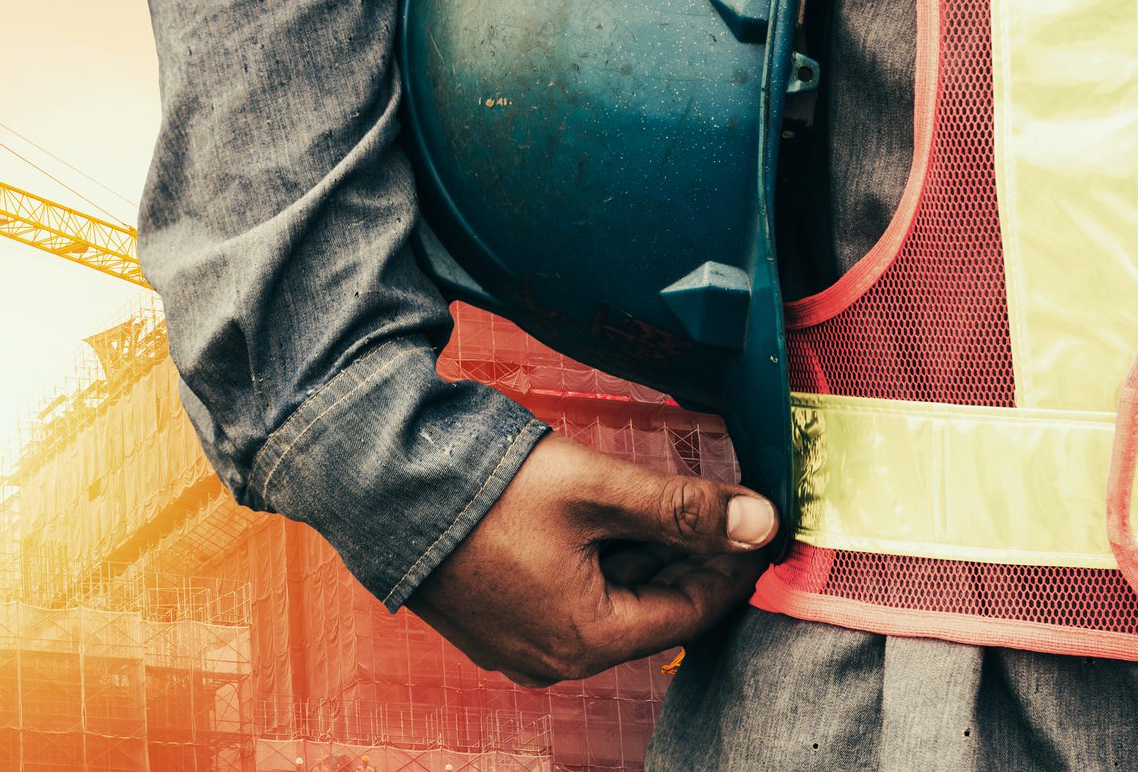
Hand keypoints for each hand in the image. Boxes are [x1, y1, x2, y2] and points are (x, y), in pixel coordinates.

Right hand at [406, 432, 776, 684]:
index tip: (762, 526)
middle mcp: (549, 657)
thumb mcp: (595, 489)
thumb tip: (761, 523)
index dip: (732, 565)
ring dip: (638, 555)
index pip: (689, 611)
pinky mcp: (485, 616)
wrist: (375, 480)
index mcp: (584, 640)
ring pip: (603, 600)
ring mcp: (511, 642)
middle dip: (685, 557)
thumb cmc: (481, 489)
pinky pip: (560, 596)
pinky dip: (592, 561)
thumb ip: (681, 507)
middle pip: (645, 608)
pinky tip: (602, 516)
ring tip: (665, 503)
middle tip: (720, 507)